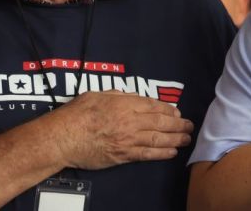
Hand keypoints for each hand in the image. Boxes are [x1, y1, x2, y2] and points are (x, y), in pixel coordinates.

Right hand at [52, 90, 193, 169]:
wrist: (61, 138)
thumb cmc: (76, 114)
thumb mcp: (97, 95)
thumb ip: (118, 95)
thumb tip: (133, 97)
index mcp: (125, 104)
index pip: (154, 106)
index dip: (169, 110)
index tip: (177, 113)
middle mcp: (130, 121)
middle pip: (161, 122)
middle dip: (178, 124)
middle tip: (189, 125)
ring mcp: (128, 139)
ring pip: (158, 139)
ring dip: (176, 139)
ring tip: (186, 139)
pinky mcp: (123, 155)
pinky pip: (147, 155)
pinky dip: (162, 154)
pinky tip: (172, 152)